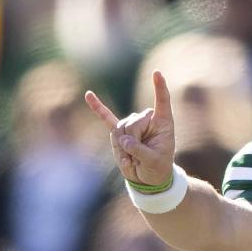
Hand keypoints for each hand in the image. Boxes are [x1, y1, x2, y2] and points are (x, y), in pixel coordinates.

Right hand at [85, 71, 175, 185]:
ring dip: (122, 149)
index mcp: (163, 122)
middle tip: (139, 159)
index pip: (162, 101)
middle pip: (132, 123)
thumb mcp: (153, 162)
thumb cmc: (157, 167)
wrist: (147, 177)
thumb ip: (140, 151)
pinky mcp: (119, 131)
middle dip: (132, 144)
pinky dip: (97, 107)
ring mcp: (132, 124)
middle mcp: (147, 119)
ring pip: (120, 129)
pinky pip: (106, 118)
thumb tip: (123, 140)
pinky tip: (89, 95)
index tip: (157, 73)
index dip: (160, 88)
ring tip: (132, 160)